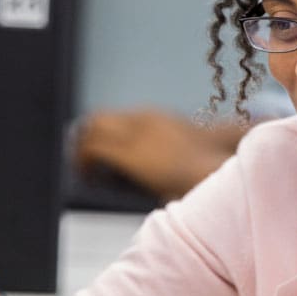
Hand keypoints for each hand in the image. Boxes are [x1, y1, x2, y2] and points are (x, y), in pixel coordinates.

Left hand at [77, 109, 244, 200]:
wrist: (216, 174)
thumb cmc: (207, 170)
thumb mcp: (187, 151)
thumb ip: (169, 148)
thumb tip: (167, 155)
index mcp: (155, 118)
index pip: (114, 118)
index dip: (98, 135)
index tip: (93, 154)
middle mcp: (142, 120)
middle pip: (97, 119)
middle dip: (84, 139)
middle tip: (80, 162)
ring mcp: (136, 134)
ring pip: (90, 130)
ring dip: (80, 150)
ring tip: (81, 172)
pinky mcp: (129, 153)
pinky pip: (92, 150)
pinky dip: (83, 163)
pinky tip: (86, 178)